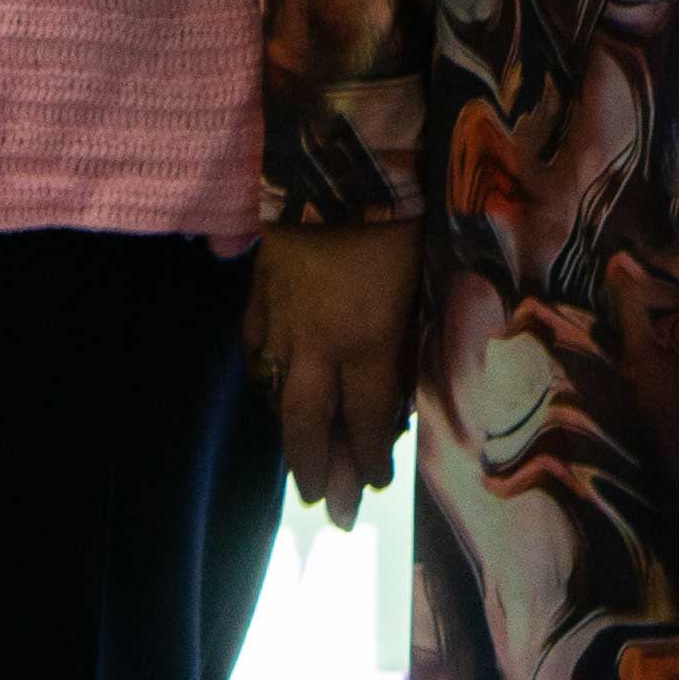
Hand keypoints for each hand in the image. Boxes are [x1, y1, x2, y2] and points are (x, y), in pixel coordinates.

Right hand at [250, 220, 426, 523]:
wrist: (338, 171)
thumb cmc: (399, 230)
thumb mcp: (420, 295)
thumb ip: (406, 350)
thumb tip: (397, 397)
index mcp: (368, 346)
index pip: (366, 422)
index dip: (369, 461)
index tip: (375, 488)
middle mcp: (319, 347)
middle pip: (310, 424)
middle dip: (318, 470)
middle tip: (324, 508)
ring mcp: (282, 324)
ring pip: (278, 394)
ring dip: (289, 434)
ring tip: (298, 463)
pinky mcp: (259, 297)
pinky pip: (258, 348)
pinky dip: (268, 373)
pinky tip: (273, 383)